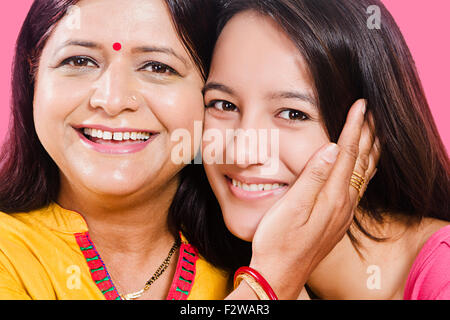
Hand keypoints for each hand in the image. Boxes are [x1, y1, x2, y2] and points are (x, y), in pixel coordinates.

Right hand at [250, 99, 379, 298]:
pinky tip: (363, 169)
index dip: (354, 127)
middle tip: (372, 112)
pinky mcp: (338, 220)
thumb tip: (332, 148)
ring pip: (363, 175)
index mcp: (331, 196)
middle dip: (367, 134)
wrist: (280, 273)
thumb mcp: (291, 207)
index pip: (347, 153)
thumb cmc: (279, 240)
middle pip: (361, 162)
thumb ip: (313, 177)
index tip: (360, 105)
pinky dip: (365, 170)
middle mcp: (343, 203)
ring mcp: (343, 213)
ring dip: (370, 151)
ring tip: (374, 133)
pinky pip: (359, 188)